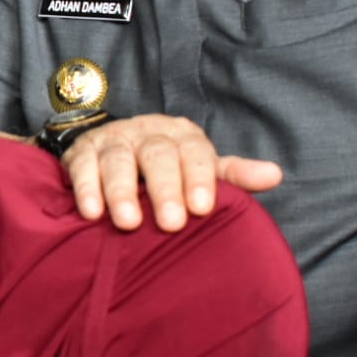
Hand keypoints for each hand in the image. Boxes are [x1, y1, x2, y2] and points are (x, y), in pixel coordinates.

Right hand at [59, 114, 281, 230]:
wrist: (109, 145)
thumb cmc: (164, 166)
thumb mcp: (199, 167)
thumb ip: (232, 175)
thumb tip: (275, 175)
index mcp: (182, 136)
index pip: (194, 151)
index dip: (199, 178)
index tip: (202, 208)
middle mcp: (148, 133)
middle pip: (157, 155)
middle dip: (164, 189)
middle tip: (171, 224)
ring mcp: (113, 141)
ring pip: (118, 160)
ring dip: (122, 192)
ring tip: (129, 223)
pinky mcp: (81, 153)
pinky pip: (82, 167)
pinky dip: (86, 189)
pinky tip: (92, 213)